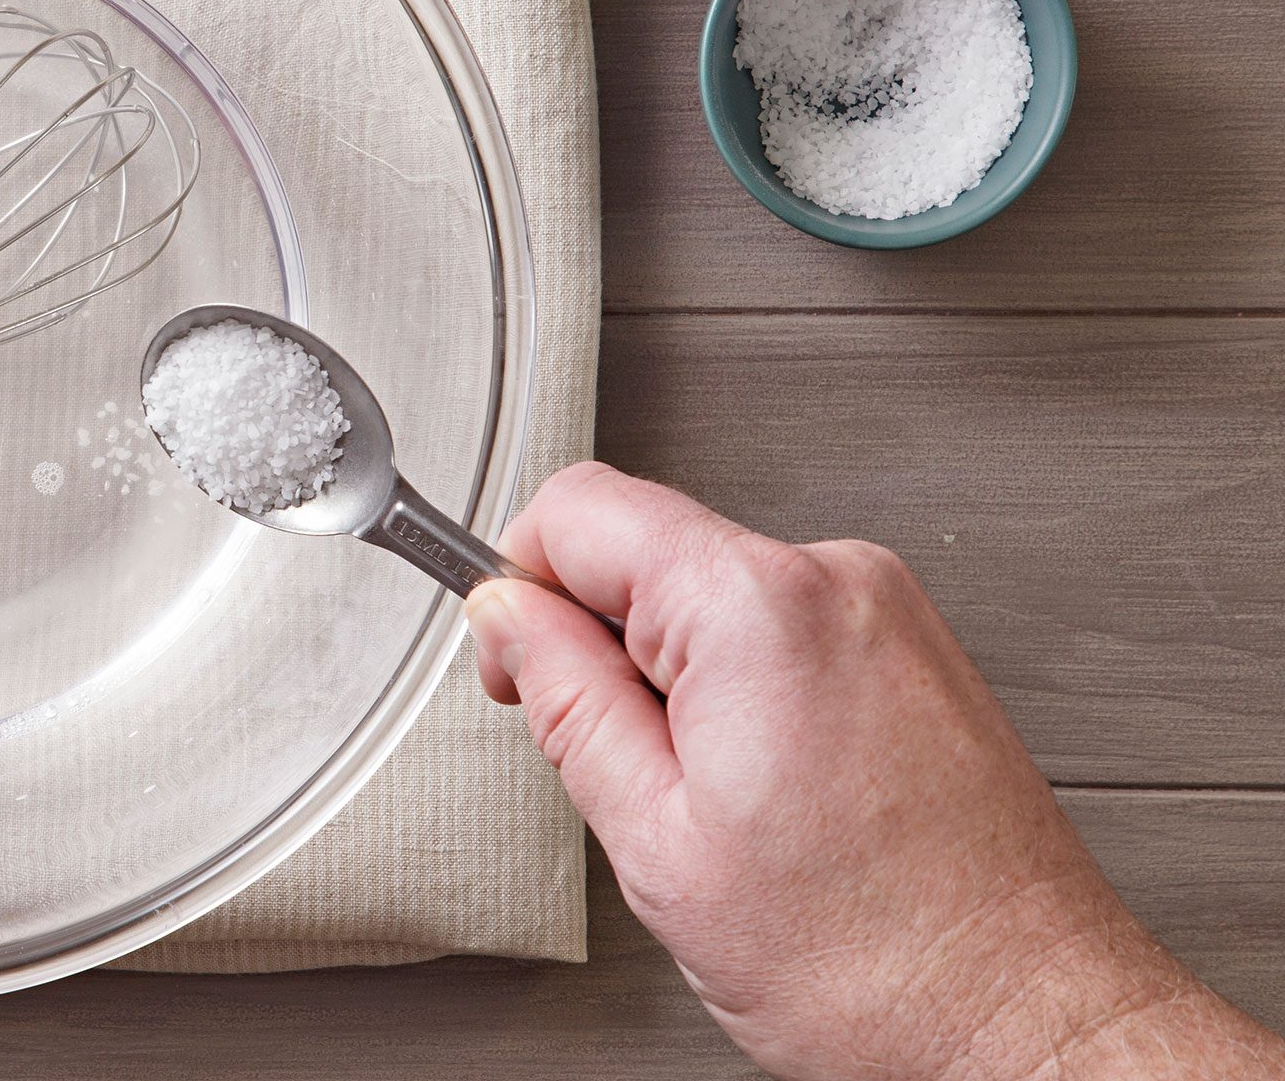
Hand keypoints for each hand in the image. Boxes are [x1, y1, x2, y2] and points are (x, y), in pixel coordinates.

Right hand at [469, 462, 1284, 1080]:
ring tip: (714, 798)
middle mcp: (834, 577)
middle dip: (600, 641)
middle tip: (619, 765)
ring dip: (675, 673)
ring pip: (710, 592)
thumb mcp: (656, 839)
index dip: (516, 582)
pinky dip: (744, 688)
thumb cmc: (876, 963)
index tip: (513, 661)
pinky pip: (780, 625)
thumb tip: (505, 619)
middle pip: (646, 544)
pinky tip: (769, 789)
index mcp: (755, 606)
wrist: (1026, 1023)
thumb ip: (562, 699)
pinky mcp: (915, 647)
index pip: (578, 509)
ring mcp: (887, 607)